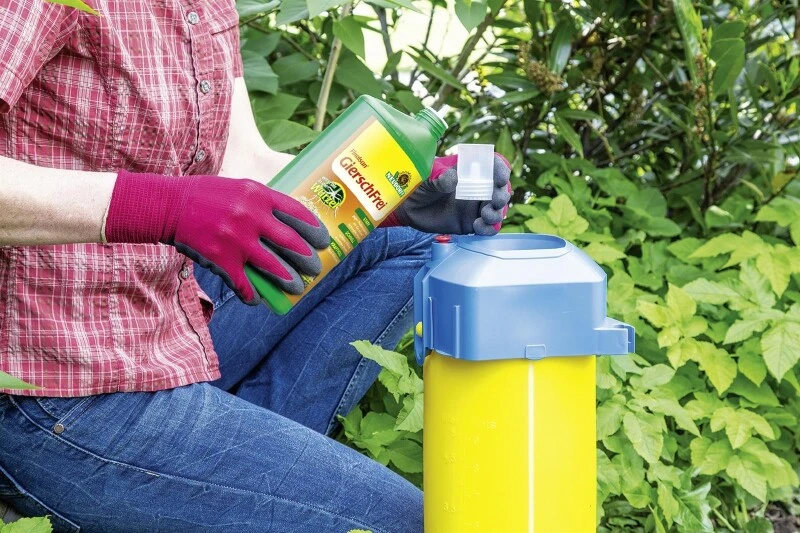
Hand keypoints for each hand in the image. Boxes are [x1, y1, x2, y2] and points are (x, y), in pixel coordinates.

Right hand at [104, 170, 329, 304]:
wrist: (170, 205)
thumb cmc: (208, 196)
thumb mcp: (241, 188)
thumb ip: (265, 202)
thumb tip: (292, 222)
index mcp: (258, 195)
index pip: (297, 214)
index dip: (315, 230)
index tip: (324, 241)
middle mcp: (251, 217)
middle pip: (292, 244)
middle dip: (308, 260)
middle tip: (316, 269)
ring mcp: (237, 240)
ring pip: (274, 267)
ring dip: (290, 281)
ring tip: (298, 288)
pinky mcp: (222, 260)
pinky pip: (245, 284)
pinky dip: (254, 295)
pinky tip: (259, 299)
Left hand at [388, 153, 511, 234]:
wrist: (407, 208)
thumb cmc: (418, 185)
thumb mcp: (428, 177)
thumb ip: (441, 178)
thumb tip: (455, 178)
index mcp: (469, 171)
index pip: (492, 166)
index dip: (501, 170)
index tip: (500, 178)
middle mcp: (476, 188)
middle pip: (500, 190)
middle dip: (501, 195)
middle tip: (493, 201)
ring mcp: (474, 207)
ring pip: (497, 210)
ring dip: (496, 213)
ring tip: (484, 215)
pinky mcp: (469, 224)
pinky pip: (487, 228)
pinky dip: (488, 229)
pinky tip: (477, 226)